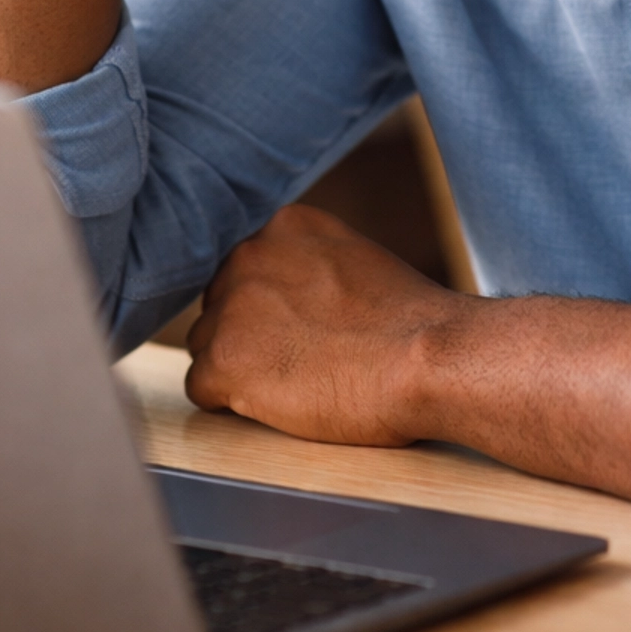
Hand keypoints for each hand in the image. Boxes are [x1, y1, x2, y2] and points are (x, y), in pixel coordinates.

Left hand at [185, 204, 456, 443]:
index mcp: (285, 226)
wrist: (429, 358)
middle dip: (249, 338)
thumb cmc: (407, 324)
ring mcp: (232, 306)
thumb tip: (282, 301)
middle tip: (302, 362)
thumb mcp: (353, 262)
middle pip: (220, 308)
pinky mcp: (224, 359)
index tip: (303, 332)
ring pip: (208, 347)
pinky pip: (201, 389)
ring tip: (298, 383)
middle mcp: (249, 255)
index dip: (270, 311)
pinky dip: (231, 405)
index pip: (246, 272)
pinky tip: (279, 403)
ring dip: (241, 371)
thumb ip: (308, 268)